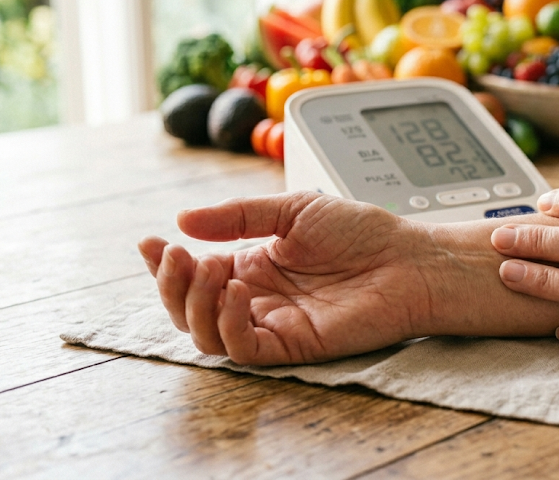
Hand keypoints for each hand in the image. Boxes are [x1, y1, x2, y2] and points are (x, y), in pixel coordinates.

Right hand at [138, 192, 434, 365]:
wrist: (409, 258)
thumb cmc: (363, 233)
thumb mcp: (293, 209)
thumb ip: (239, 216)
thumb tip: (183, 219)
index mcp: (254, 267)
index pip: (195, 275)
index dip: (164, 264)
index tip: (150, 241)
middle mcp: (258, 299)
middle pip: (189, 310)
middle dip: (171, 285)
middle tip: (176, 255)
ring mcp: (273, 323)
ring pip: (205, 335)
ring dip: (192, 303)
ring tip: (208, 267)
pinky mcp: (292, 344)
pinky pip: (241, 348)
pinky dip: (226, 322)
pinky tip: (237, 290)